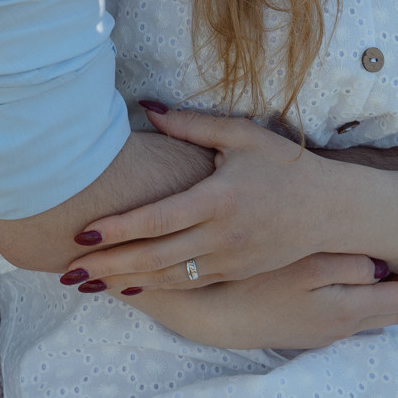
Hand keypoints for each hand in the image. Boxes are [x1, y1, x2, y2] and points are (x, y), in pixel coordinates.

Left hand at [62, 104, 365, 288]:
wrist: (330, 210)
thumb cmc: (283, 165)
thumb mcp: (241, 136)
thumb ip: (192, 126)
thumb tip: (148, 109)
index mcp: (219, 199)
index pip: (159, 219)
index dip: (119, 229)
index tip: (83, 232)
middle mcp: (222, 236)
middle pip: (154, 257)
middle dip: (108, 266)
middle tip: (68, 270)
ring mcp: (229, 260)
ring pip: (167, 278)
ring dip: (124, 282)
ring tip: (85, 284)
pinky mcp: (235, 273)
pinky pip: (187, 285)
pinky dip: (154, 288)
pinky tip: (125, 288)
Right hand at [116, 255, 397, 351]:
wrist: (207, 312)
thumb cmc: (253, 285)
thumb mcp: (304, 267)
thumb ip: (348, 267)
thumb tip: (379, 268)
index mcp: (345, 313)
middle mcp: (338, 329)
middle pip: (394, 313)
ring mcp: (319, 332)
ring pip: (372, 314)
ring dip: (396, 295)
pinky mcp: (301, 328)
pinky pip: (351, 312)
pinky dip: (371, 298)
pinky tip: (368, 281)